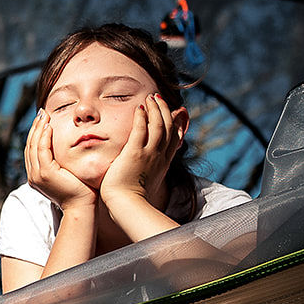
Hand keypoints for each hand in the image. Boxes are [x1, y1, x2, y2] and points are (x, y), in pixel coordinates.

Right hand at [25, 110, 95, 210]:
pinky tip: (49, 126)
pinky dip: (44, 137)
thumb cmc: (80, 191)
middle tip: (41, 112)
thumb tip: (67, 148)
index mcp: (36, 176)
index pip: (33, 150)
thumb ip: (62, 162)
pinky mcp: (45, 173)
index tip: (42, 120)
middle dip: (35, 127)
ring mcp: (37, 175)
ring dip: (38, 128)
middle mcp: (33, 175)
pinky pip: (42, 150)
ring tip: (44, 115)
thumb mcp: (67, 173)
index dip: (36, 133)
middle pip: (30, 145)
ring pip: (33, 146)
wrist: (82, 207)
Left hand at [101, 94, 185, 209]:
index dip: (176, 124)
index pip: (175, 140)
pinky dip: (142, 117)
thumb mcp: (147, 185)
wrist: (127, 206)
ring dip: (155, 109)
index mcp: (163, 164)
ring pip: (158, 125)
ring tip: (150, 98)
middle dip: (165, 111)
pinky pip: (141, 130)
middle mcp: (159, 157)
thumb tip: (148, 177)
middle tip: (158, 98)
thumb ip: (149, 175)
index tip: (175, 113)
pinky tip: (139, 108)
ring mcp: (149, 154)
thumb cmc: (132, 200)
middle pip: (169, 128)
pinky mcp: (135, 153)